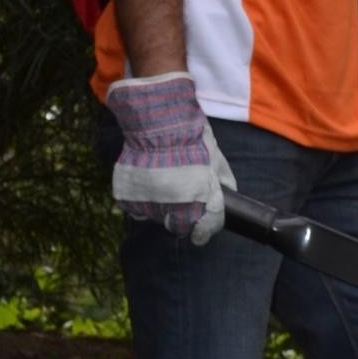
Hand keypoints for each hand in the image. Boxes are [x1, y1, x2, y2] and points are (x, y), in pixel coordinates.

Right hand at [107, 72, 236, 244]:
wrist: (159, 125)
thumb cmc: (192, 140)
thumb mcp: (218, 160)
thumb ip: (224, 182)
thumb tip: (229, 194)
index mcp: (200, 202)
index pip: (204, 231)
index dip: (204, 231)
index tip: (201, 233)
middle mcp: (174, 209)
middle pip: (178, 226)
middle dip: (182, 217)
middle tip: (181, 196)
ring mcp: (148, 205)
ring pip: (157, 217)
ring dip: (161, 206)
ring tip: (163, 181)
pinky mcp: (128, 200)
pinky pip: (136, 208)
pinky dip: (142, 200)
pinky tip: (147, 182)